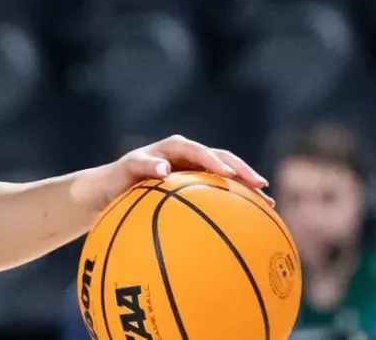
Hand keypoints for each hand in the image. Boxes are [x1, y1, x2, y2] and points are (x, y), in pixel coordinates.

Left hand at [73, 135, 270, 212]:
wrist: (106, 191)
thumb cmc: (113, 180)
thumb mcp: (122, 172)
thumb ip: (140, 167)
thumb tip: (162, 169)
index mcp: (171, 149)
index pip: (198, 151)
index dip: (215, 161)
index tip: (228, 175)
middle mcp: (185, 158)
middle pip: (221, 160)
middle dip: (242, 172)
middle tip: (261, 186)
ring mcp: (192, 173)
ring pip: (225, 178)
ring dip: (246, 189)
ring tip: (269, 206)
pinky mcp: (194, 190)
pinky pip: (218, 196)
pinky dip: (234, 206)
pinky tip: (251, 227)